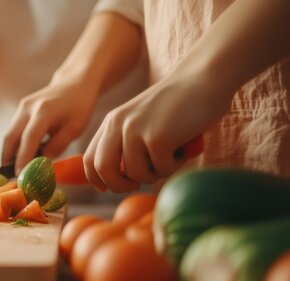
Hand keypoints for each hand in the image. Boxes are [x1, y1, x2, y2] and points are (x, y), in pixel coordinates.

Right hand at [2, 79, 97, 172]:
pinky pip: (13, 130)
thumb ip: (59, 144)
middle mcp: (28, 107)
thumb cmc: (78, 107)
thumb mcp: (76, 128)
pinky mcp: (20, 108)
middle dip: (8, 158)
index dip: (23, 158)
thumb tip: (43, 159)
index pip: (29, 138)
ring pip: (9, 134)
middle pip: (11, 136)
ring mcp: (22, 106)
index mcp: (44, 111)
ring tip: (13, 170)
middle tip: (11, 177)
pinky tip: (17, 157)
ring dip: (8, 153)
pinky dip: (13, 145)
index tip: (20, 175)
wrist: (73, 84)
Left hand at [83, 74, 231, 192]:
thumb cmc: (177, 105)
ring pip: (136, 174)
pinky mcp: (157, 138)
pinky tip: (184, 147)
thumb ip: (126, 143)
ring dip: (156, 173)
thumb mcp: (141, 121)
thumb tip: (120, 179)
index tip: (107, 188)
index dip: (97, 179)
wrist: (204, 78)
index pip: (89, 159)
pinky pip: (161, 170)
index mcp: (112, 122)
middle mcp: (118, 125)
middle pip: (104, 170)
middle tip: (137, 185)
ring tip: (171, 155)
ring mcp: (136, 131)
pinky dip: (175, 166)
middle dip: (119, 186)